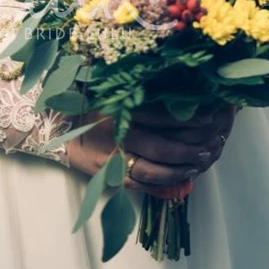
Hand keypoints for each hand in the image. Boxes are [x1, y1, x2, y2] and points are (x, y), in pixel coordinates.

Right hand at [66, 102, 237, 195]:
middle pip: (160, 146)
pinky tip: (179, 177)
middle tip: (212, 144)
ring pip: (151, 169)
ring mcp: (110, 158)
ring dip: (179, 168)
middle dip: (189, 148)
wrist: (55, 123)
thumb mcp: (110, 85)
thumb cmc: (89, 99)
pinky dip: (161, 183)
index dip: (187, 118)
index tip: (209, 116)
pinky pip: (138, 183)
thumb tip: (177, 87)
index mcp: (118, 107)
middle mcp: (115, 133)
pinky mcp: (107, 174)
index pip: (160, 116)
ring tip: (199, 162)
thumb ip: (138, 87)